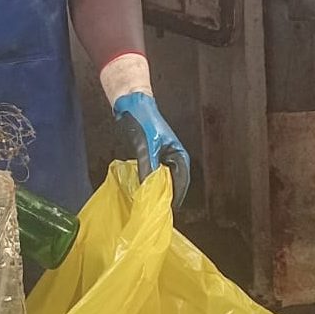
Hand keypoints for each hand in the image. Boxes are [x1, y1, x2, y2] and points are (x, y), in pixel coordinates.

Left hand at [113, 92, 189, 208]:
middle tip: (157, 209)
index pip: (182, 182)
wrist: (132, 104)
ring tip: (150, 203)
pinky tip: (142, 189)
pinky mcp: (150, 155)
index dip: (176, 196)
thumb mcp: (146, 146)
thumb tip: (148, 188)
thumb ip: (148, 168)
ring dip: (156, 188)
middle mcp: (173, 157)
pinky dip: (148, 181)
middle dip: (166, 195)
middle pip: (173, 181)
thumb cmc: (144, 121)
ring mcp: (162, 156)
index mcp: (179, 155)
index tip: (167, 210)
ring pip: (162, 178)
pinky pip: (152, 173)